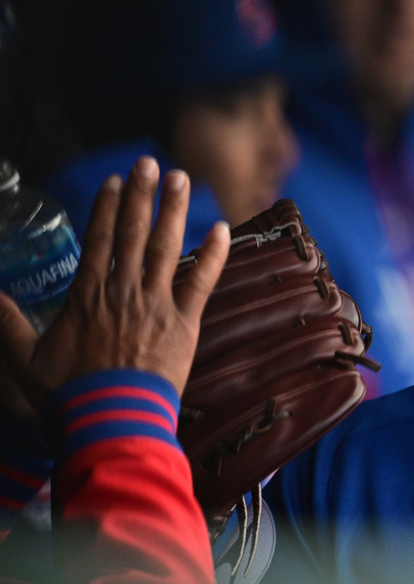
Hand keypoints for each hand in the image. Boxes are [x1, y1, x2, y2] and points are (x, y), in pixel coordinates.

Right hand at [0, 156, 229, 428]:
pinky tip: (222, 227)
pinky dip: (214, 253)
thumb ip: (7, 323)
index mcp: (87, 294)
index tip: (115, 181)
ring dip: (174, 210)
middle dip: (141, 194)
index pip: (98, 239)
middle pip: (132, 232)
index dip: (106, 206)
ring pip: (166, 246)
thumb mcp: (25, 359)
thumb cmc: (67, 395)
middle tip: (150, 162)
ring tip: (182, 178)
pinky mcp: (184, 322)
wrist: (110, 421)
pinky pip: (202, 280)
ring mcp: (155, 303)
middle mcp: (122, 290)